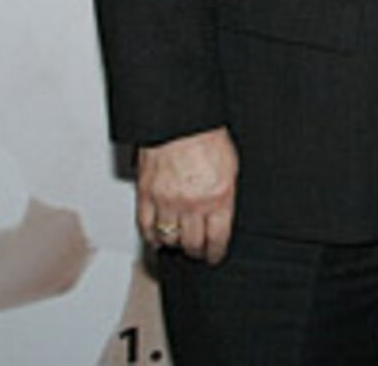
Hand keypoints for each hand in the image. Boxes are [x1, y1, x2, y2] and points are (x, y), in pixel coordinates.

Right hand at [136, 127, 237, 263]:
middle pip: (192, 243)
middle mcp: (193, 203)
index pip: (217, 238)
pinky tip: (157, 238)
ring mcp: (167, 201)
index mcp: (219, 196)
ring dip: (175, 244)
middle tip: (198, 252)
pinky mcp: (146, 195)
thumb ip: (226, 194)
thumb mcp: (231, 167)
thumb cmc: (208, 137)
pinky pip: (146, 226)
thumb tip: (223, 215)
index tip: (214, 256)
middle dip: (197, 251)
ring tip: (180, 243)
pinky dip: (151, 236)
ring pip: (169, 238)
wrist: (181, 121)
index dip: (215, 252)